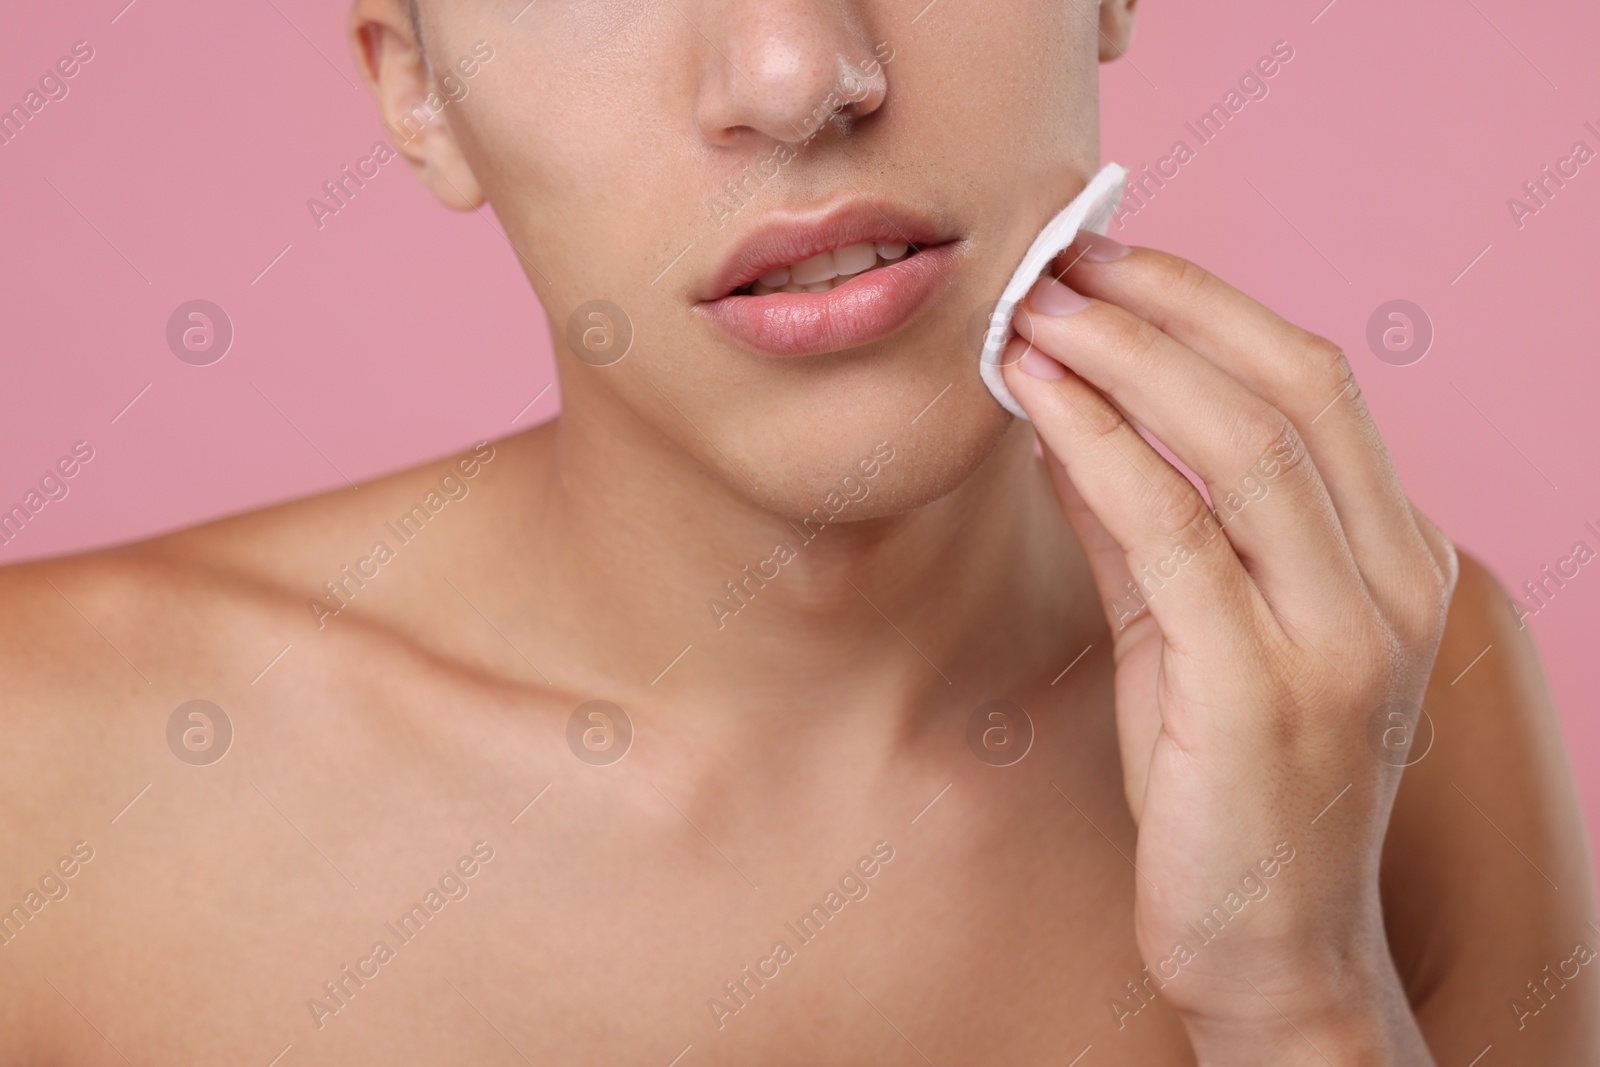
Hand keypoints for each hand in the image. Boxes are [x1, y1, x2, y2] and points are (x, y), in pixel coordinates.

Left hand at [1000, 233, 1457, 1064]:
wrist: (1267, 953)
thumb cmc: (1225, 791)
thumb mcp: (1187, 634)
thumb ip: (1144, 524)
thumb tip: (1070, 412)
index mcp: (1393, 561)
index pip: (1314, 386)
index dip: (1206, 305)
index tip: (1108, 264)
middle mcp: (1389, 587)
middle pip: (1291, 387)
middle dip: (1166, 304)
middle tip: (1061, 260)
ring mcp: (1339, 640)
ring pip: (1241, 443)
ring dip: (1124, 356)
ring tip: (1035, 310)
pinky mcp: (1264, 693)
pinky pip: (1177, 533)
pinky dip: (1102, 447)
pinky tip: (1039, 401)